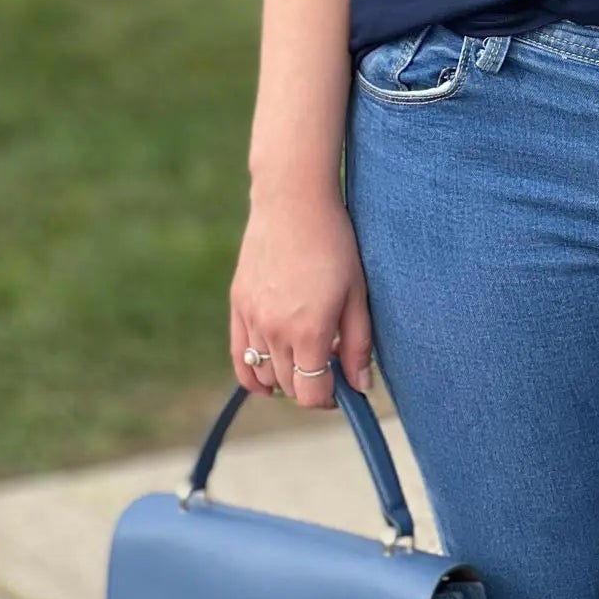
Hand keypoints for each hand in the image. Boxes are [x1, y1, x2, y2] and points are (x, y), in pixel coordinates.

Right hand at [229, 190, 373, 410]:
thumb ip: (358, 344)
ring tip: (305, 355)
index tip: (341, 388)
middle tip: (330, 363)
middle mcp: (274, 330)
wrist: (293, 201)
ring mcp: (252, 318)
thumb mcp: (357, 292)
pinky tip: (270, 373)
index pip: (311, 393)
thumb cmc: (335, 242)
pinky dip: (253, 373)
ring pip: (263, 375)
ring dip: (286, 377)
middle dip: (311, 384)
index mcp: (309, 329)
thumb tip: (361, 387)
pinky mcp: (237, 304)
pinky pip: (239, 357)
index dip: (329, 398)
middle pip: (289, 386)